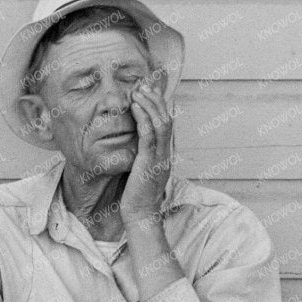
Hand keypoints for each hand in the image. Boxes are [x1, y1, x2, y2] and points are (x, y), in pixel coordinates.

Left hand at [119, 75, 174, 227]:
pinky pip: (148, 136)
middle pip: (167, 119)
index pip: (167, 124)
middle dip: (156, 100)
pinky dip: (143, 118)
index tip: (148, 91)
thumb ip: (143, 155)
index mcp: (165, 155)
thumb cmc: (138, 196)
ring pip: (160, 124)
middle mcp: (166, 154)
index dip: (159, 105)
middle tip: (144, 85)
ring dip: (149, 104)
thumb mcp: (142, 170)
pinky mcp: (148, 163)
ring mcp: (159, 158)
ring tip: (138, 91)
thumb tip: (138, 143)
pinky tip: (135, 107)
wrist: (141, 216)